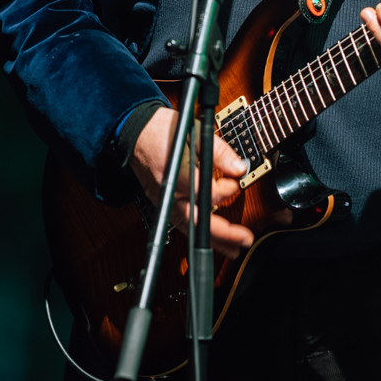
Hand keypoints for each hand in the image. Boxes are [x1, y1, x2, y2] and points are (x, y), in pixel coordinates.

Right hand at [128, 107, 254, 258]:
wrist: (135, 134)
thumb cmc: (163, 131)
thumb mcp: (196, 132)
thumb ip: (219, 152)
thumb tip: (239, 167)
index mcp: (178, 172)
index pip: (206, 192)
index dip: (225, 190)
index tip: (235, 181)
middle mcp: (169, 192)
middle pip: (197, 221)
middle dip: (223, 234)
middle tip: (244, 239)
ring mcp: (164, 201)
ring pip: (189, 229)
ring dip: (212, 241)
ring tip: (233, 249)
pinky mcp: (162, 205)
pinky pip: (180, 225)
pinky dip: (196, 235)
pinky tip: (211, 240)